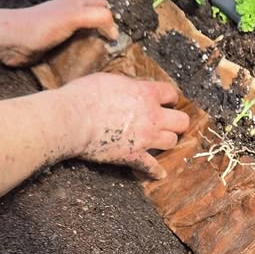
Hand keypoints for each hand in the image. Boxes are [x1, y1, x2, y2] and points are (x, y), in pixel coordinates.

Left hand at [0, 0, 116, 66]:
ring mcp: (67, 31)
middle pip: (100, 25)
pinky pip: (78, 51)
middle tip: (117, 54)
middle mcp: (75, 15)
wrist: (12, 41)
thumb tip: (115, 32)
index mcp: (80, 2)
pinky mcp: (60, 46)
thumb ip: (99, 18)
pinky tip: (89, 68)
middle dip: (109, 37)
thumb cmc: (42, 26)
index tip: (123, 40)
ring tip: (106, 64)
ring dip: (97, 50)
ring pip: (90, 40)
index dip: (116, 22)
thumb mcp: (74, 16)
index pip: (108, 9)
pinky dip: (84, 59)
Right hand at [62, 73, 189, 179]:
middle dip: (176, 122)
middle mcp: (152, 116)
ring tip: (159, 141)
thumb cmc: (85, 96)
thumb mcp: (110, 80)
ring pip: (171, 142)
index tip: (165, 101)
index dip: (169, 98)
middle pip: (181, 121)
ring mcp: (145, 138)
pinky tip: (158, 173)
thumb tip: (130, 89)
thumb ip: (127, 86)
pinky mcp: (133, 156)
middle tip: (168, 122)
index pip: (171, 93)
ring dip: (166, 141)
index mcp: (146, 93)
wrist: (72, 119)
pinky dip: (155, 171)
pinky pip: (152, 167)